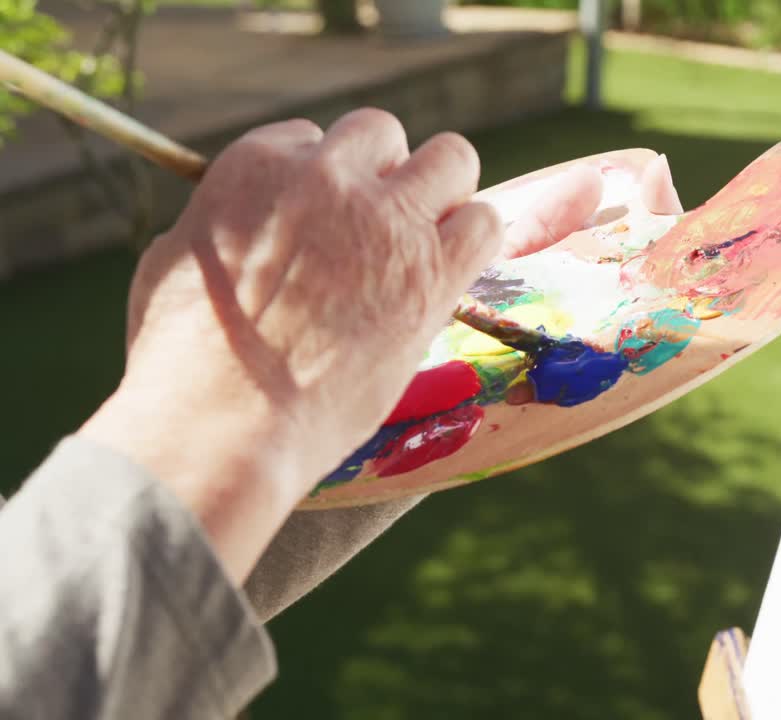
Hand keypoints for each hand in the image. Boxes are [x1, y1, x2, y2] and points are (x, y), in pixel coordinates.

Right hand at [80, 109, 502, 581]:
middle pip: (383, 136)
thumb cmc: (185, 362)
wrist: (226, 425)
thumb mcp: (175, 263)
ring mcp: (386, 221)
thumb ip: (219, 224)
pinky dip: (475, 240)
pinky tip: (452, 273)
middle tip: (381, 229)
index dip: (327, 183)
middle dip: (386, 175)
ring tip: (427, 242)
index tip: (327, 222)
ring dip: (444, 194)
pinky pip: (484, 222)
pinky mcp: (432, 271)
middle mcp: (325, 177)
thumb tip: (234, 221)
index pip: (314, 139)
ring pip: (450, 160)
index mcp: (256, 166)